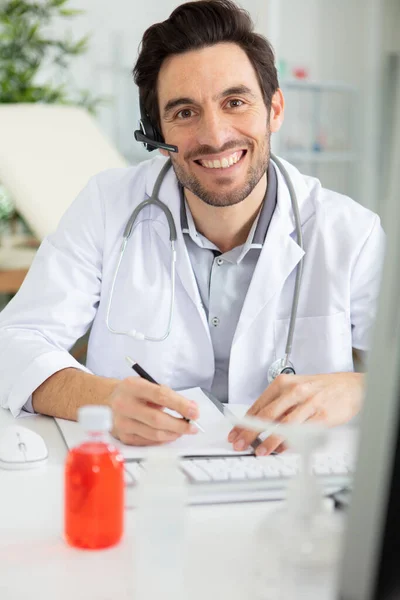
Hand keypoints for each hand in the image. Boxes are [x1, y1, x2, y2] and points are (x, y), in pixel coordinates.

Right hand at [110, 377, 198, 445]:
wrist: (106, 399)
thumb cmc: (132, 391)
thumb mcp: (147, 384)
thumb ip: (168, 394)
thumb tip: (190, 408)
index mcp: (132, 386)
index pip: (161, 396)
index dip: (180, 405)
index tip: (194, 412)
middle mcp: (124, 404)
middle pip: (157, 419)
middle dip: (180, 424)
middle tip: (193, 426)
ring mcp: (122, 422)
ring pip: (154, 433)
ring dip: (174, 433)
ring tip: (183, 430)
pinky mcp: (122, 436)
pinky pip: (148, 441)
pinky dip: (162, 439)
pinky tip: (169, 434)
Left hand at [228, 372, 363, 455]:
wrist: (351, 386)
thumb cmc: (321, 388)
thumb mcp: (295, 388)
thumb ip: (278, 405)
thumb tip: (258, 424)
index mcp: (284, 383)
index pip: (258, 405)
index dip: (244, 421)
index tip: (235, 433)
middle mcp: (295, 391)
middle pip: (267, 414)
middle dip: (250, 432)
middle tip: (239, 443)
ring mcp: (309, 403)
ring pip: (284, 425)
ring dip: (269, 441)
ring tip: (260, 451)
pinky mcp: (322, 416)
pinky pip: (303, 432)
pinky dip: (291, 442)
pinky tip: (283, 449)